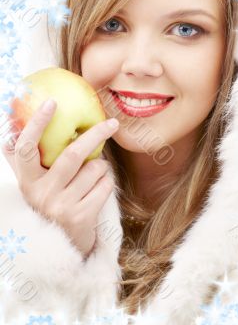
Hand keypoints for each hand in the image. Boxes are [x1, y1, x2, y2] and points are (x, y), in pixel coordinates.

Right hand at [1, 99, 119, 257]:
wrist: (60, 248)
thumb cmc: (48, 205)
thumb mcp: (32, 185)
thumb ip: (22, 160)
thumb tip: (11, 129)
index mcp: (27, 182)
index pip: (26, 148)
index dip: (37, 124)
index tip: (52, 103)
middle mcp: (41, 194)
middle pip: (71, 155)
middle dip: (95, 135)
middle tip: (112, 124)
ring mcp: (62, 207)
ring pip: (94, 169)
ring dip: (102, 165)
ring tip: (95, 172)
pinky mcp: (82, 218)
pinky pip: (105, 186)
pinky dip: (107, 180)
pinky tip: (99, 188)